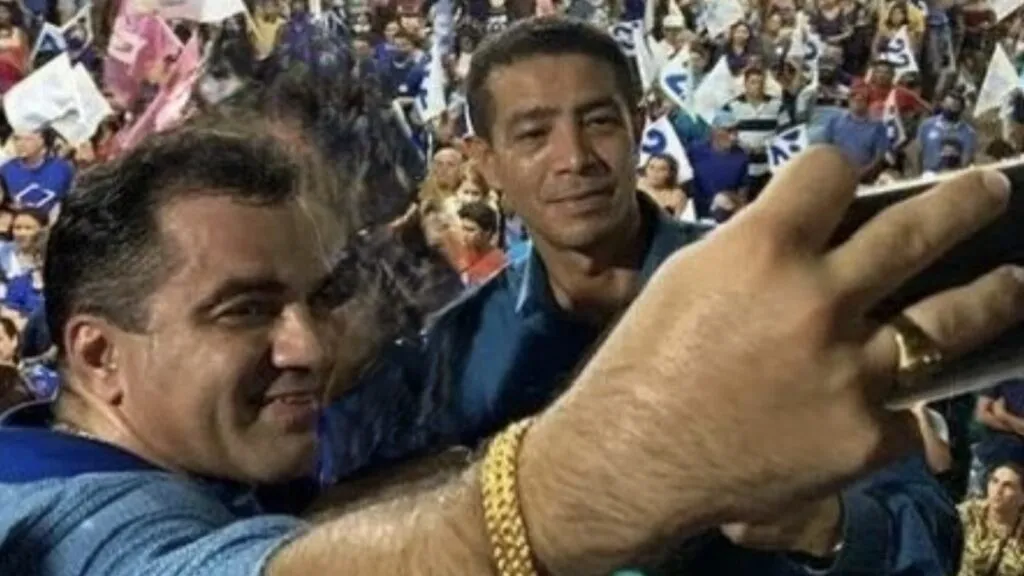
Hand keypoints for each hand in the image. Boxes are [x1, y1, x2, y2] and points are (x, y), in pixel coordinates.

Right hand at [519, 148, 1023, 573]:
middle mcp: (818, 301)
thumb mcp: (688, 279)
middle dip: (962, 203)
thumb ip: (756, 250)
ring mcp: (850, 373)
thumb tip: (810, 237)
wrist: (629, 461)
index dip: (838, 169)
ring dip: (991, 296)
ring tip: (1009, 284)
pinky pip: (907, 411)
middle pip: (918, 231)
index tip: (846, 178)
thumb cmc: (643, 365)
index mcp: (762, 251)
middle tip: (989, 192)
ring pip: (951, 320)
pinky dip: (897, 405)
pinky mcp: (864, 437)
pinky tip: (891, 403)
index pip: (832, 172)